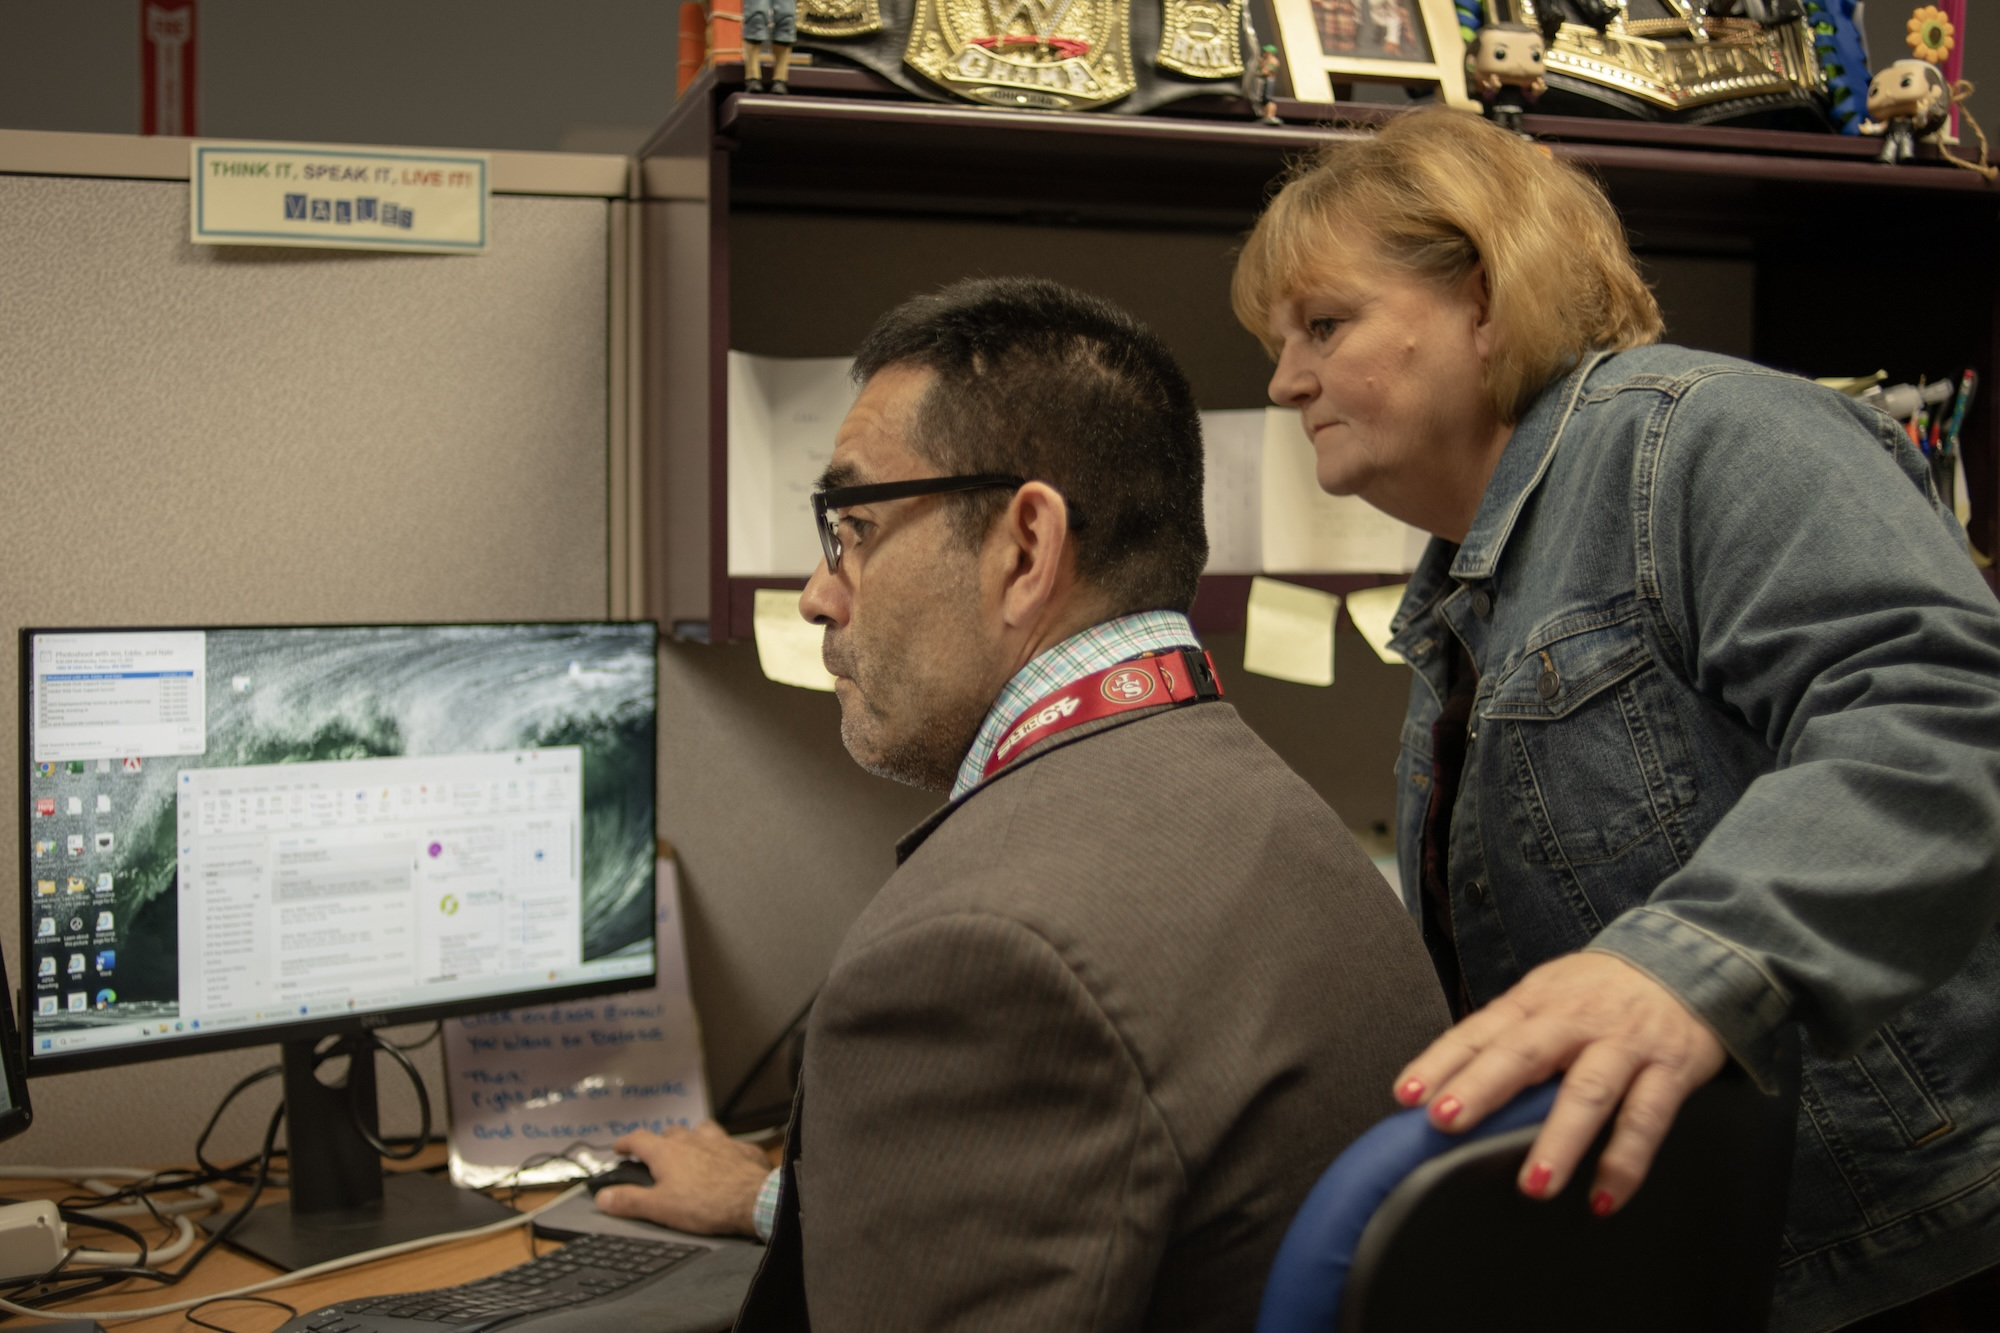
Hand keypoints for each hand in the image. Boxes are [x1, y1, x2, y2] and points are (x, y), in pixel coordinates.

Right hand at [597, 1122, 773, 1235]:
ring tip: (690, 1152)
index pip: (638, 1139)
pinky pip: (729, 1143)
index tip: (619, 1148)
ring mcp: (719, 1141)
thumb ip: (629, 1201)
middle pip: (670, 1132)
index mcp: (667, 1151)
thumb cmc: (706, 1204)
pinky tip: (725, 1161)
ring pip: (700, 1130)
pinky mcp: (743, 1150)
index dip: (625, 1143)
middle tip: (655, 1157)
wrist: (754, 1200)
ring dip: (692, 1139)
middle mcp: (692, 1139)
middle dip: (660, 1142)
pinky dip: (723, 1150)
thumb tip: (604, 1197)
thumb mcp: (659, 1208)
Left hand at [1391, 952, 1726, 1215]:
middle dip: (1482, 1089)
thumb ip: (1510, 1035)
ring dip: (1559, 1140)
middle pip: (1523, 1054)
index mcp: (1536, 1002)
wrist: (1691, 959)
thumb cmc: (1603, 991)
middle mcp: (1575, 1020)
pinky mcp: (1670, 1068)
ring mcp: (1623, 1044)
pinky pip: (1647, 1119)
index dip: (1440, 1062)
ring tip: (1534, 1185)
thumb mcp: (1550, 996)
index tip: (1406, 1095)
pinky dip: (1626, 1162)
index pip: (1479, 1032)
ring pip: (1587, 1091)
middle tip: (1446, 1124)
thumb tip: (1451, 1084)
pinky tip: (1604, 1199)